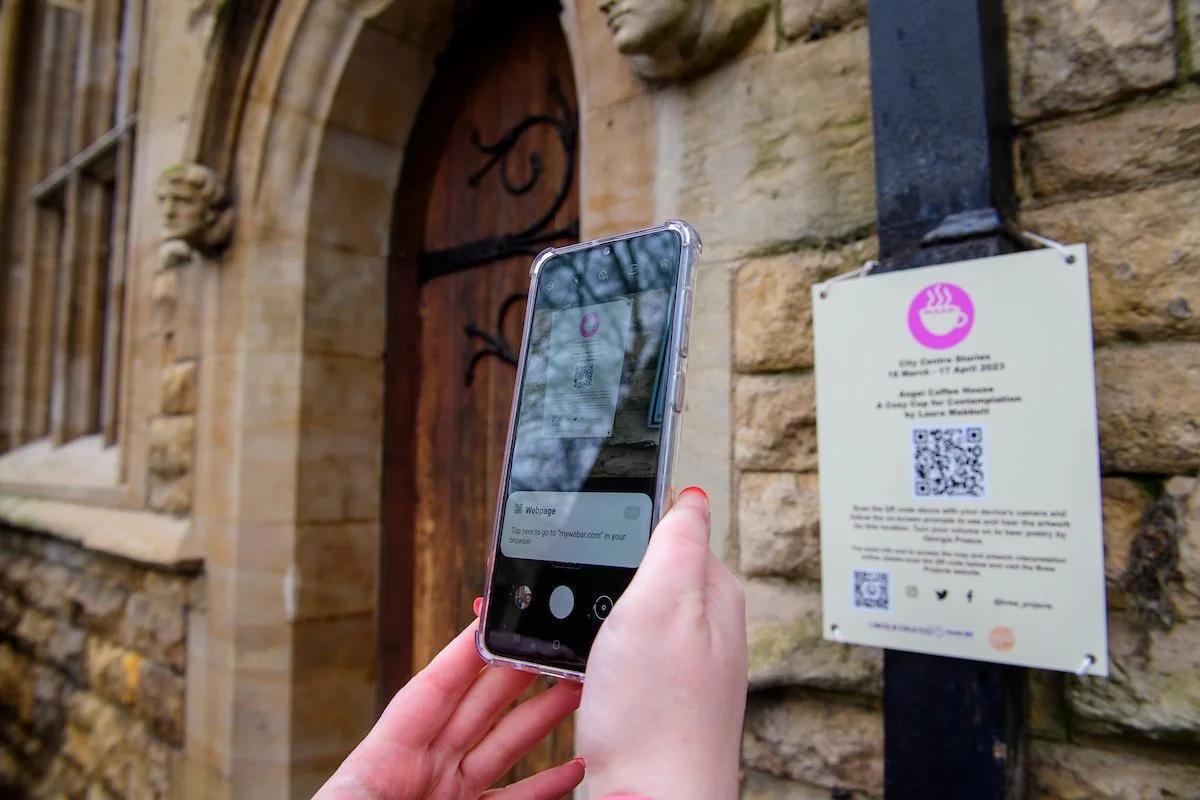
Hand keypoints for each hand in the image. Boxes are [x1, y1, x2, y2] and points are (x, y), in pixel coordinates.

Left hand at [314, 599, 583, 799]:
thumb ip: (432, 770)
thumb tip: (509, 749)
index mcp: (385, 761)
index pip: (432, 690)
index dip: (467, 652)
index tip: (501, 617)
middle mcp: (418, 774)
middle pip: (475, 708)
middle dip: (518, 672)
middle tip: (560, 642)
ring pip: (500, 750)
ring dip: (541, 720)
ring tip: (580, 691)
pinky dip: (542, 785)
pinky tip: (573, 766)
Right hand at [578, 487, 747, 798]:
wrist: (651, 798)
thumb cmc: (656, 711)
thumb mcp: (663, 602)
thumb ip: (677, 540)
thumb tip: (692, 494)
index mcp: (712, 591)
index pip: (669, 529)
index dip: (620, 530)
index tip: (584, 542)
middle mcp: (706, 625)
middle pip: (644, 573)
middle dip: (600, 575)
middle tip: (561, 591)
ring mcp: (684, 663)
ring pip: (627, 615)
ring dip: (590, 616)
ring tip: (561, 630)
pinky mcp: (659, 696)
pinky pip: (620, 655)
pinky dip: (593, 654)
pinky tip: (579, 669)